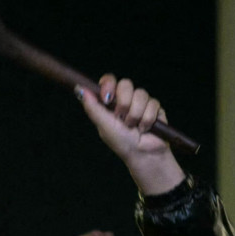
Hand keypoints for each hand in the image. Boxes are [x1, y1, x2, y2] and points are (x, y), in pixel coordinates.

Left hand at [76, 75, 183, 196]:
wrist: (142, 155)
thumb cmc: (121, 142)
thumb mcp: (103, 125)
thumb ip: (92, 107)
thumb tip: (79, 88)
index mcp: (111, 102)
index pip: (110, 81)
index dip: (109, 84)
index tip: (107, 97)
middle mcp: (126, 99)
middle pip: (126, 84)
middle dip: (124, 102)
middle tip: (122, 118)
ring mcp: (141, 102)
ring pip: (141, 94)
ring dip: (136, 115)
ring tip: (135, 127)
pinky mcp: (155, 108)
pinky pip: (153, 103)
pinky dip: (147, 119)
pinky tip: (145, 128)